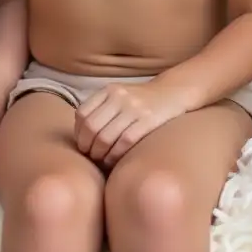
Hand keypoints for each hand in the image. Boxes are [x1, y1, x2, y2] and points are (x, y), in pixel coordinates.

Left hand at [75, 80, 193, 167]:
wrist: (172, 92)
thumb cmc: (141, 100)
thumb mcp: (118, 96)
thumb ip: (100, 109)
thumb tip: (80, 136)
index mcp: (109, 90)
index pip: (82, 114)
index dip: (79, 133)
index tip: (82, 144)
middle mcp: (119, 97)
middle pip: (91, 127)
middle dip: (87, 146)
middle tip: (90, 156)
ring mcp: (134, 108)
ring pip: (105, 137)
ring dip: (99, 154)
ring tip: (100, 160)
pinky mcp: (148, 120)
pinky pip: (124, 142)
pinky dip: (114, 155)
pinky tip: (113, 161)